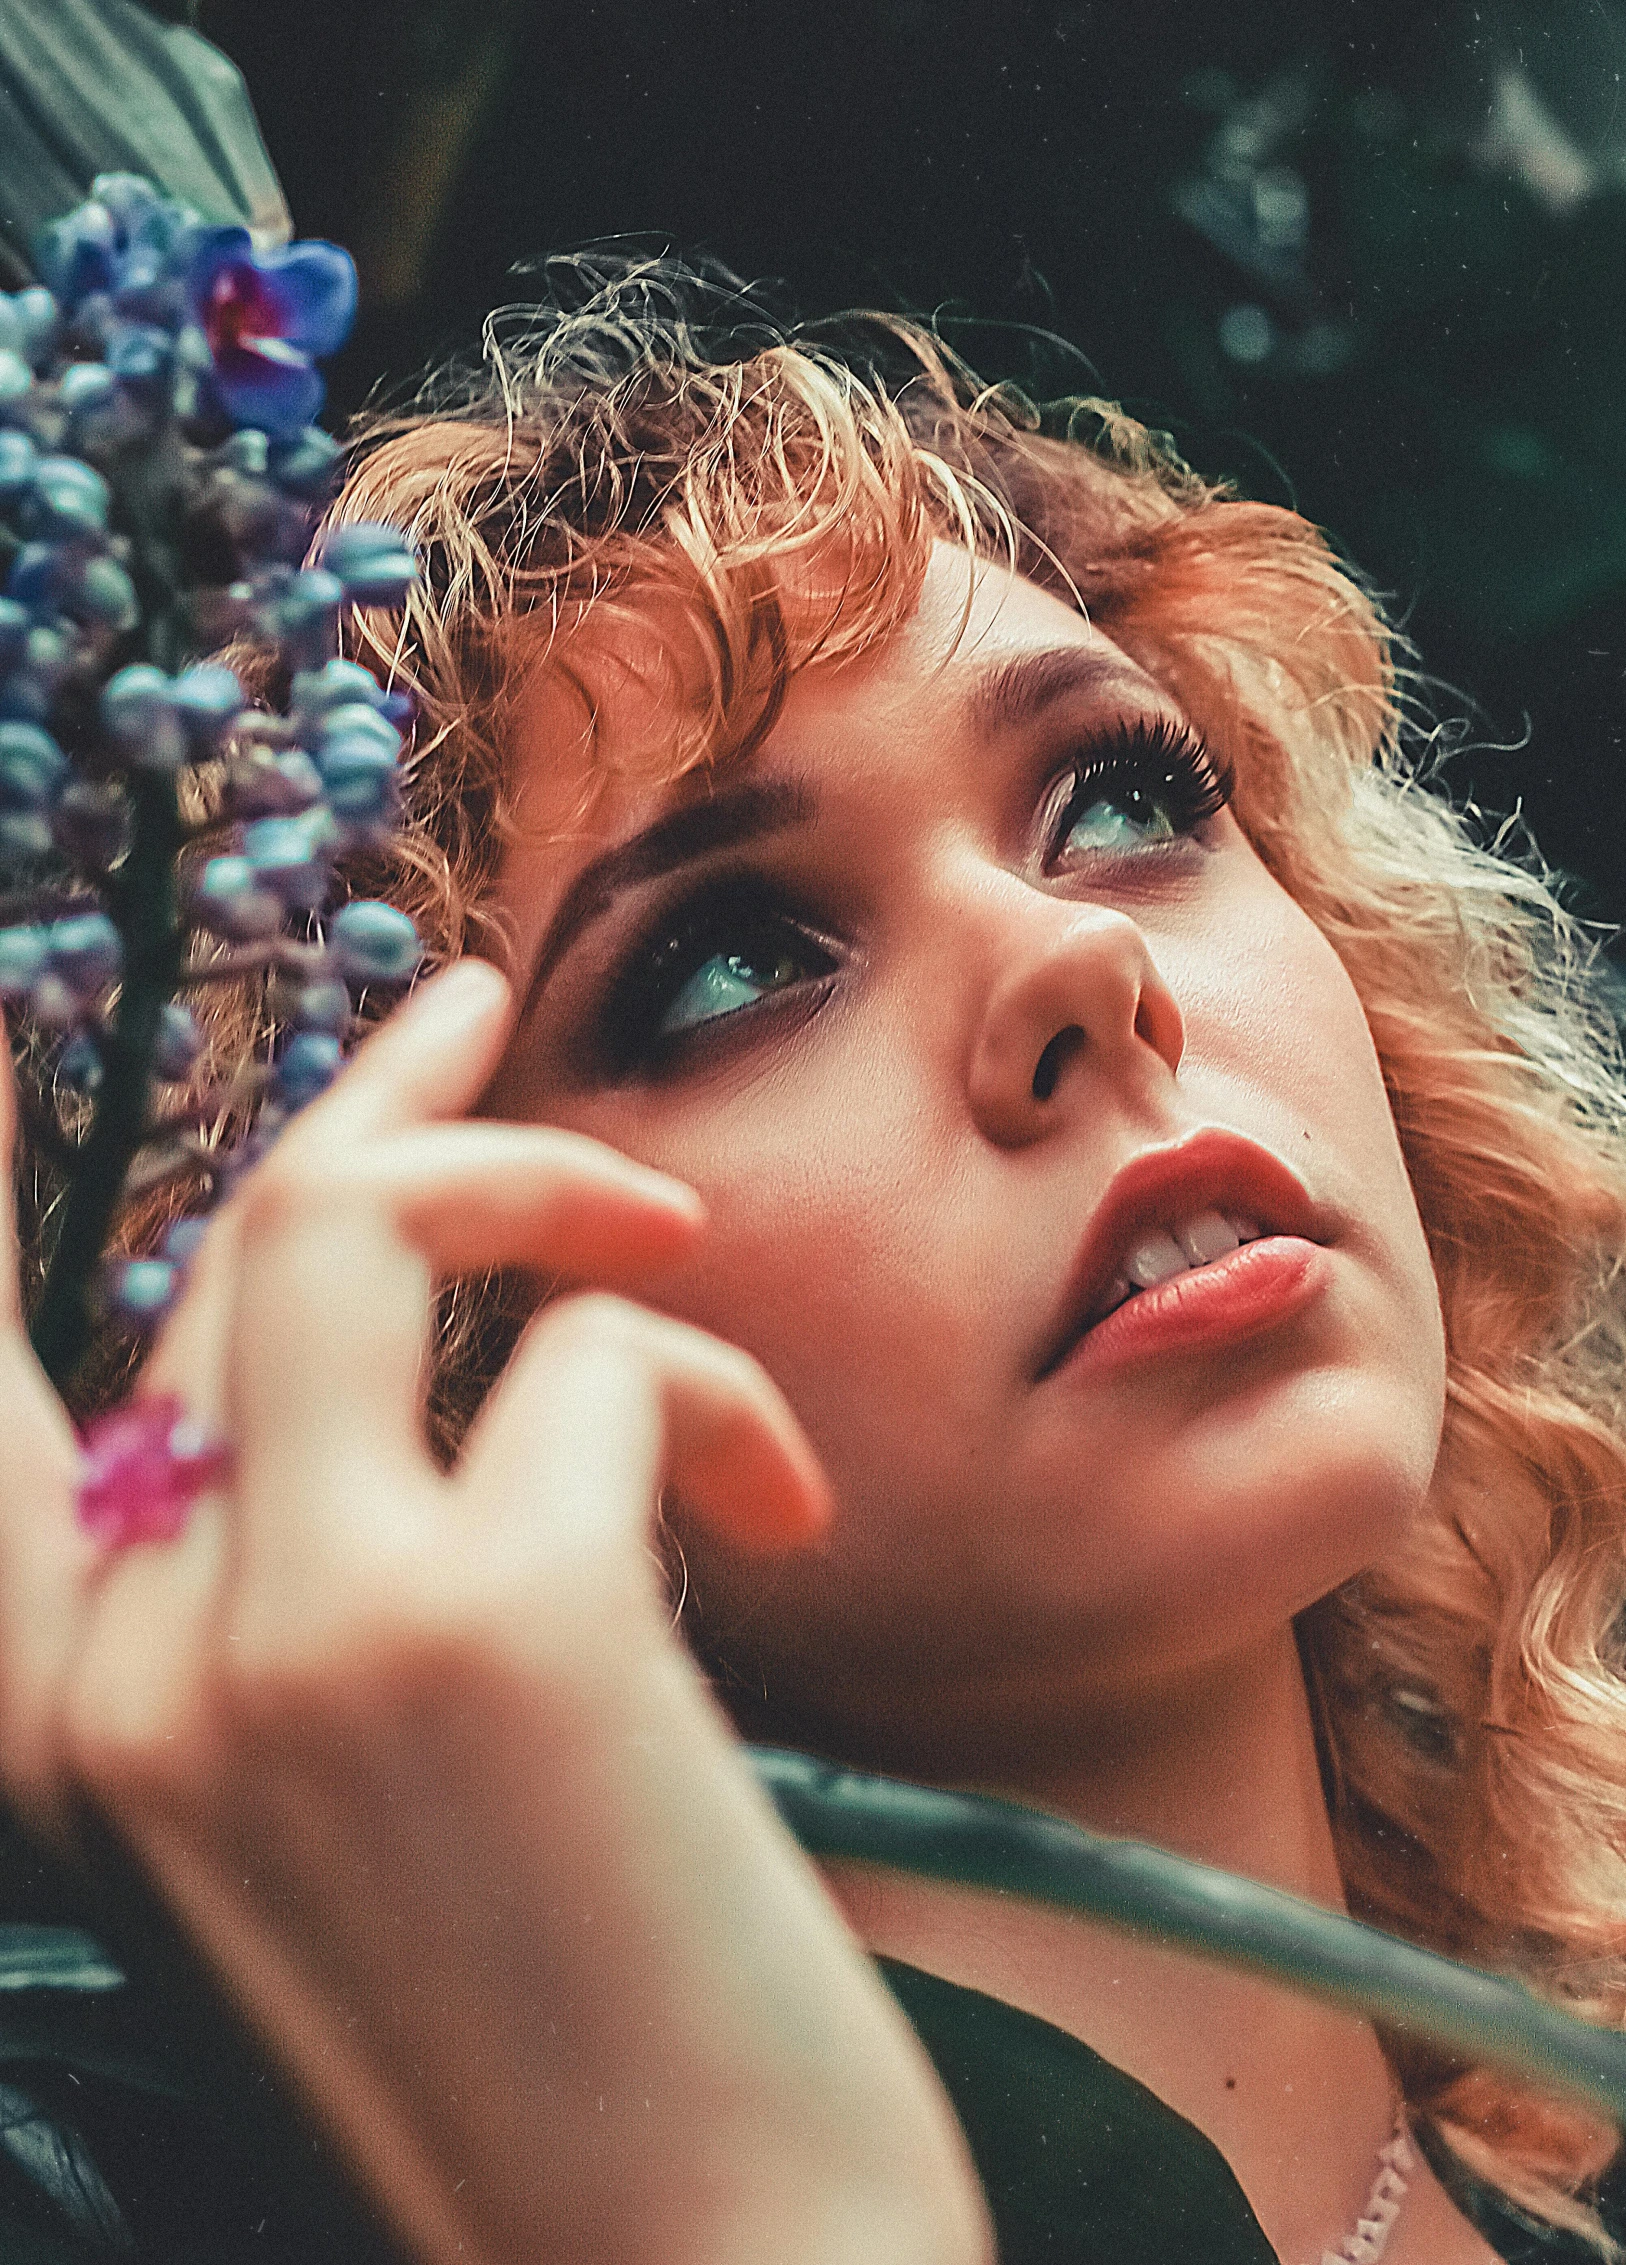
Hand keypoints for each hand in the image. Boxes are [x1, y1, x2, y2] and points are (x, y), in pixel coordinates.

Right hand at [0, 964, 989, 2264]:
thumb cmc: (549, 2045)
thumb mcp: (330, 1823)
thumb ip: (279, 1597)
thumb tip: (368, 1369)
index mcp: (58, 1739)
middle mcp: (126, 1679)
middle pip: (223, 1266)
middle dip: (377, 1113)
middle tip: (471, 1017)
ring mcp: (290, 1642)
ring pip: (353, 1231)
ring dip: (527, 1176)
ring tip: (662, 1231)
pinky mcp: (496, 1624)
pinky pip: (592, 1350)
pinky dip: (702, 1379)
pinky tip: (778, 1499)